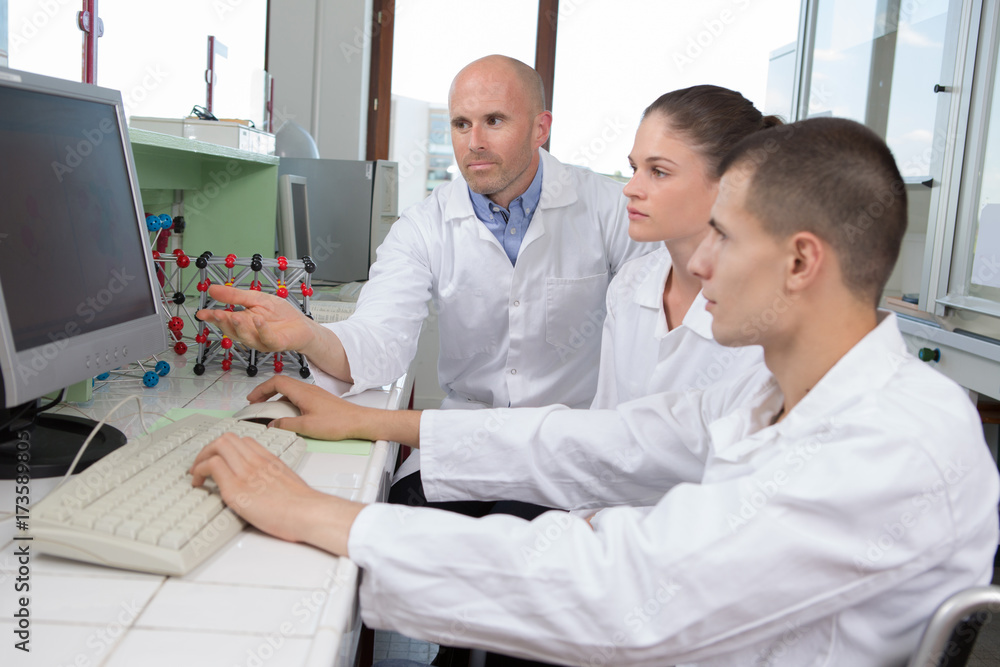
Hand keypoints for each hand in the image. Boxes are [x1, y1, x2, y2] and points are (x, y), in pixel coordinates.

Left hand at [190, 434, 361, 554]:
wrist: (309, 513)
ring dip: (200, 458)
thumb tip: (268, 487)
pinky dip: (199, 471)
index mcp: (270, 460)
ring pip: (216, 447)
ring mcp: (245, 472)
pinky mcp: (236, 488)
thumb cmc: (304, 505)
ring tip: (196, 474)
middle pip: (226, 439)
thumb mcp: (290, 483)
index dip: (227, 448)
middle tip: (202, 465)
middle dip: (208, 450)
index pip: (243, 441)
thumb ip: (276, 479)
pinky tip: (198, 483)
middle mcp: (256, 462)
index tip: (221, 459)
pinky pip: (211, 466)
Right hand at [197, 284, 317, 353]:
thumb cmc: (281, 314)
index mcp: (243, 322)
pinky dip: (262, 329)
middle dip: (223, 323)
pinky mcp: (275, 344)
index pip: (224, 320)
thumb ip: (235, 295)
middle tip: (216, 314)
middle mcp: (249, 333)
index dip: (212, 317)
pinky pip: (267, 339)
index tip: (201, 313)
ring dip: (240, 328)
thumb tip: (212, 289)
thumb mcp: (256, 298)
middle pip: (232, 330)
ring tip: (235, 317)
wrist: (302, 325)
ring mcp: (261, 340)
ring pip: (246, 337)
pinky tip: (258, 319)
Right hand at [247, 375, 423, 446]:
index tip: (252, 398)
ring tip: (269, 411)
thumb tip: (272, 425)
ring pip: (289, 391)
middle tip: (256, 403)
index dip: (260, 388)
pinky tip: (287, 415)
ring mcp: (314, 394)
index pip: (276, 382)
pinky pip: (298, 397)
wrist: (360, 422)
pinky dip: (287, 403)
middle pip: (281, 384)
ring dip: (276, 398)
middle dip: (265, 392)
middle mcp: (308, 389)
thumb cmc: (339, 422)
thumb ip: (286, 425)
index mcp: (303, 392)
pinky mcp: (319, 401)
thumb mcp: (307, 427)